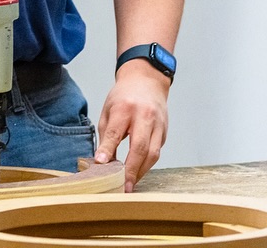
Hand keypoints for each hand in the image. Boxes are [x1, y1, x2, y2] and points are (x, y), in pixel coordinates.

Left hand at [93, 63, 169, 190]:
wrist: (147, 81)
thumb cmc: (123, 97)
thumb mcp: (108, 109)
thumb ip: (106, 135)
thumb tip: (102, 161)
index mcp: (125, 108)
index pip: (116, 131)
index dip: (108, 149)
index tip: (101, 164)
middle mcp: (144, 115)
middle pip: (140, 147)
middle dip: (131, 170)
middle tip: (122, 186)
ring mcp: (158, 124)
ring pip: (153, 153)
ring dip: (141, 172)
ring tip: (129, 184)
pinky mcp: (164, 131)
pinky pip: (156, 152)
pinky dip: (146, 164)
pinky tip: (137, 172)